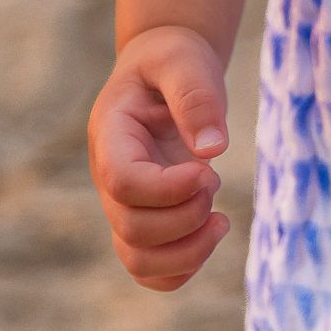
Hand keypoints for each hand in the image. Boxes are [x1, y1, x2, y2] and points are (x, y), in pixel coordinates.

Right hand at [89, 24, 232, 291]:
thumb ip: (196, 98)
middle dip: (186, 216)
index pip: (123, 183)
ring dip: (187, 252)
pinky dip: (182, 268)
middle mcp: (109, 177)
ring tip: (221, 219)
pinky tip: (211, 233)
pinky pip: (150, 268)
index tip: (207, 171)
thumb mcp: (185, 61)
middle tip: (215, 181)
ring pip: (137, 258)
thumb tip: (214, 149)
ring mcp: (124, 204)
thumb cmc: (173, 61)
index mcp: (111, 136)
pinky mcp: (145, 219)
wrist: (164, 68)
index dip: (168, 189)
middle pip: (132, 228)